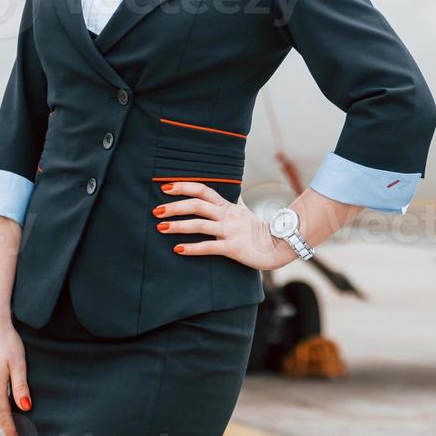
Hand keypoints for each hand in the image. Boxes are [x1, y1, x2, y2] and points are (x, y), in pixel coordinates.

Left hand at [154, 181, 291, 270]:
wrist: (279, 245)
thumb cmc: (258, 230)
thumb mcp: (243, 212)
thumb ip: (232, 204)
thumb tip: (226, 195)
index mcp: (227, 206)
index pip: (203, 190)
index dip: (183, 186)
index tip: (165, 187)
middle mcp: (227, 216)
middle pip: (197, 205)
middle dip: (175, 206)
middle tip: (156, 210)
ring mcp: (229, 231)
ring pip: (199, 225)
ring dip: (178, 225)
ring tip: (161, 227)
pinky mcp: (232, 248)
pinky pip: (209, 247)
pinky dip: (192, 248)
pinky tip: (178, 249)